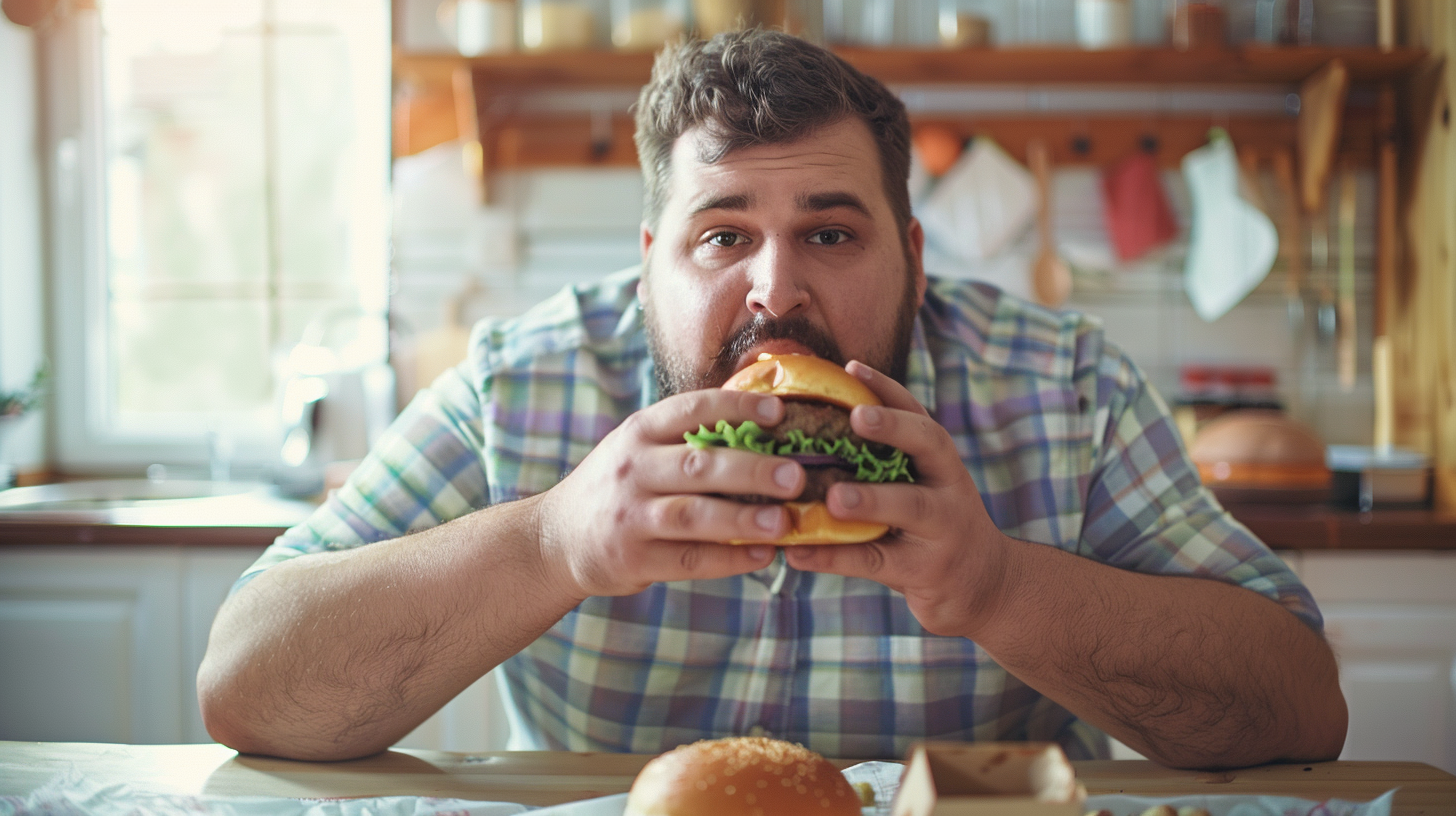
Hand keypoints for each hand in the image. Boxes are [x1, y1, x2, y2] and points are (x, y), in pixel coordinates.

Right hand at [534, 389, 804, 600]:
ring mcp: (631, 516)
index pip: (692, 410)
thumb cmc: (617, 487)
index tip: (780, 411)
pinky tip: (763, 555)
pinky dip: (729, 559)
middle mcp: (633, 469)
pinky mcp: (633, 558)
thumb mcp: (638, 449)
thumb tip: (765, 425)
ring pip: (694, 515)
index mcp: (639, 432)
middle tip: (795, 476)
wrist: (555, 538)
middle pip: (698, 464)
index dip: (737, 407)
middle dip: (751, 469)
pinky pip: (689, 560)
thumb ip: (687, 438)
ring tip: (785, 522)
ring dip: (743, 519)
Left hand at [784, 360, 1013, 637]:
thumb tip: (812, 429)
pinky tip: (798, 552)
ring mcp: (942, 531)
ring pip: (909, 506)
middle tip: (856, 417)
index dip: (888, 391)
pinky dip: (834, 556)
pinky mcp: (925, 572)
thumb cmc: (935, 529)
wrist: (984, 587)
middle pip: (929, 446)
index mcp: (943, 464)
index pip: (920, 415)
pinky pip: (875, 562)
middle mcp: (949, 488)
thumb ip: (886, 464)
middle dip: (894, 427)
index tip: (851, 367)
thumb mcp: (924, 490)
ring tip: (833, 498)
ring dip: (870, 499)